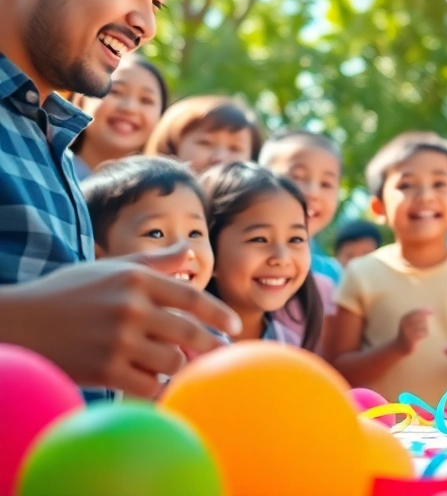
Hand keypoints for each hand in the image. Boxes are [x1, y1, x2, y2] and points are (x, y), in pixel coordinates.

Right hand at [0, 243, 238, 397]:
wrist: (19, 322)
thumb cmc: (68, 293)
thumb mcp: (110, 268)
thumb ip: (154, 261)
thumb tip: (189, 249)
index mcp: (135, 280)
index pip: (190, 296)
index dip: (218, 312)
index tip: (234, 325)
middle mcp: (130, 308)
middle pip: (189, 331)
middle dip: (210, 344)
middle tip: (220, 351)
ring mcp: (118, 341)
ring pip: (172, 360)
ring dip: (179, 365)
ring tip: (178, 364)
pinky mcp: (105, 370)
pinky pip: (149, 385)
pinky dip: (160, 388)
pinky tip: (162, 385)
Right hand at [396, 309, 430, 353]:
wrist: (399, 346)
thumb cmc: (408, 332)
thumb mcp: (410, 322)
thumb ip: (419, 315)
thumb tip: (431, 310)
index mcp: (404, 318)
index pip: (416, 312)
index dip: (425, 311)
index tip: (433, 312)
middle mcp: (405, 324)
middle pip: (422, 319)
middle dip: (425, 322)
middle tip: (423, 327)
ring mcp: (407, 332)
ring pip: (423, 327)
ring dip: (425, 329)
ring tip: (422, 332)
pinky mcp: (411, 339)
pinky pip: (423, 334)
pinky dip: (425, 334)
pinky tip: (421, 336)